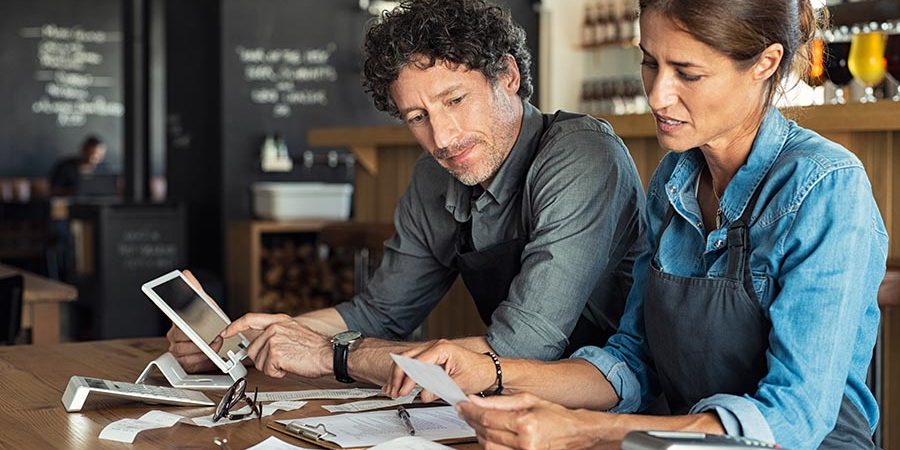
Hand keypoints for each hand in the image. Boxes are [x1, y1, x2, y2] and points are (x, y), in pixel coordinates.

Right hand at [165, 270, 222, 372]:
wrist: (216, 337)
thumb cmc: (208, 320)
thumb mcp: (204, 303)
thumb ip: (194, 289)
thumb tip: (185, 274)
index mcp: (177, 321)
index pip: (174, 322)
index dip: (181, 325)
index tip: (187, 327)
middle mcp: (174, 336)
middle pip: (180, 339)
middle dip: (199, 339)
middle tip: (213, 336)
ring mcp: (177, 349)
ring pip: (183, 352)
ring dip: (201, 350)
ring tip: (214, 344)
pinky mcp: (184, 362)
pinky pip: (188, 363)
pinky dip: (200, 360)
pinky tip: (209, 354)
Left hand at [222, 313, 331, 377]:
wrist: (328, 354)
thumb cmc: (315, 348)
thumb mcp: (293, 332)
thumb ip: (275, 334)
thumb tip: (259, 344)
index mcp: (278, 320)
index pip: (249, 319)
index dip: (235, 326)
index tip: (225, 333)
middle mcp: (274, 328)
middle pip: (252, 349)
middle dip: (263, 360)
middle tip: (281, 360)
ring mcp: (273, 340)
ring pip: (259, 362)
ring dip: (273, 367)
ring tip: (289, 361)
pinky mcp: (275, 353)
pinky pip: (267, 370)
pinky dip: (278, 373)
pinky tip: (290, 366)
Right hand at [385, 339, 495, 401]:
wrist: (490, 370)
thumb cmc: (479, 372)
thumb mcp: (459, 383)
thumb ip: (439, 389)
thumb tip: (423, 395)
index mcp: (442, 349)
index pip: (417, 363)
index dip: (408, 379)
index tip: (404, 391)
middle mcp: (436, 346)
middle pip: (407, 358)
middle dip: (397, 376)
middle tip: (394, 392)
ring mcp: (433, 350)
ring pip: (407, 359)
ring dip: (399, 375)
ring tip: (393, 390)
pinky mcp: (433, 357)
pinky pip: (414, 363)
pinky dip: (405, 373)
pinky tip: (399, 383)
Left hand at [456, 393, 610, 449]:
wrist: (576, 433)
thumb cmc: (556, 416)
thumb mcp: (528, 400)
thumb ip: (499, 401)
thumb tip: (475, 400)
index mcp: (526, 423)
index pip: (488, 418)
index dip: (470, 412)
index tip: (462, 406)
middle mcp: (525, 443)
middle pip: (486, 434)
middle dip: (473, 422)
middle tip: (467, 412)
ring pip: (489, 447)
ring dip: (480, 435)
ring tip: (480, 423)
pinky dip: (491, 445)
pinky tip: (490, 435)